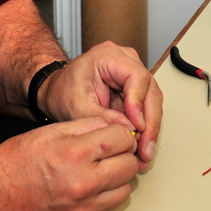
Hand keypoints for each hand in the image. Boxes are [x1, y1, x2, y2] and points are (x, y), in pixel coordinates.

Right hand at [0, 117, 138, 210]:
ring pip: (124, 190)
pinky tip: (85, 188)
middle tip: (108, 152)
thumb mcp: (50, 131)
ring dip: (116, 179)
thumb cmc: (16, 161)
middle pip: (129, 166)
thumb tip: (115, 126)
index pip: (123, 139)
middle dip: (123, 155)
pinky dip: (102, 197)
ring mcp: (82, 209)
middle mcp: (82, 184)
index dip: (120, 134)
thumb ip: (87, 126)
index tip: (114, 135)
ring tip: (98, 171)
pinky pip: (106, 208)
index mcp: (75, 154)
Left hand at [39, 42, 162, 169]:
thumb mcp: (77, 108)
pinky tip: (142, 147)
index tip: (137, 127)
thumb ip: (103, 118)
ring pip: (152, 101)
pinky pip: (146, 108)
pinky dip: (145, 129)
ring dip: (150, 129)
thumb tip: (129, 130)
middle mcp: (126, 61)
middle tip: (145, 148)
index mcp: (109, 56)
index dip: (139, 103)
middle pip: (150, 90)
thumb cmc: (63, 92)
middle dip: (150, 122)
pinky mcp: (134, 90)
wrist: (57, 91)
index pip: (137, 76)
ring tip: (144, 153)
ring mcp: (132, 74)